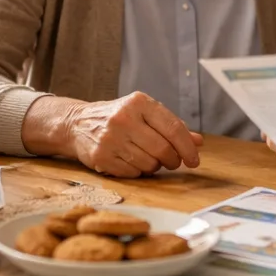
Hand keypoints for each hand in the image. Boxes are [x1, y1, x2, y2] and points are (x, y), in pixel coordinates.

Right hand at [64, 92, 202, 177]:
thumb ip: (171, 126)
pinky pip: (133, 173)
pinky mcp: (101, 157)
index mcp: (139, 102)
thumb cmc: (118, 118)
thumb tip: (198, 142)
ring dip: (154, 167)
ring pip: (149, 164)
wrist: (78, 123)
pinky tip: (131, 162)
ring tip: (147, 158)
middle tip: (172, 161)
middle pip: (163, 149)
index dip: (188, 148)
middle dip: (173, 160)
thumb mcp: (145, 114)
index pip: (173, 128)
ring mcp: (110, 138)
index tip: (194, 160)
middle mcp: (124, 118)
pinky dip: (137, 172)